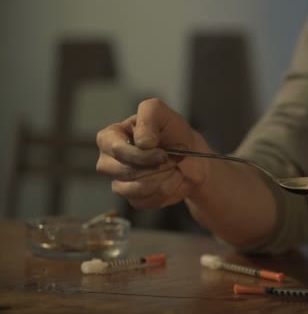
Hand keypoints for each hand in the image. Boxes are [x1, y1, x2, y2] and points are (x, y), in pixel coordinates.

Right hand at [96, 98, 210, 208]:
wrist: (192, 157)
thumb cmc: (172, 131)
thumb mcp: (160, 112)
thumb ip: (148, 117)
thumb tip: (142, 142)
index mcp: (110, 137)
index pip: (116, 150)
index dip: (142, 155)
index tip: (163, 153)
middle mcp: (109, 161)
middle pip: (124, 172)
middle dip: (155, 167)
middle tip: (170, 159)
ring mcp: (119, 181)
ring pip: (134, 189)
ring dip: (162, 179)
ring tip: (172, 168)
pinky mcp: (133, 198)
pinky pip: (144, 201)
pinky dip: (164, 191)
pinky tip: (170, 180)